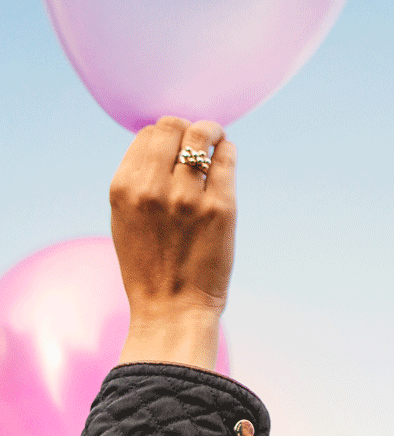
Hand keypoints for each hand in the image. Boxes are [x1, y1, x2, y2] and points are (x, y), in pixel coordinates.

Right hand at [111, 117, 236, 369]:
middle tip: (198, 140)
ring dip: (212, 132)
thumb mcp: (125, 218)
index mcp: (124, 189)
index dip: (164, 135)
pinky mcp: (221, 207)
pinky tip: (226, 155)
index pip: (147, 134)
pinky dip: (228, 150)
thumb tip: (161, 141)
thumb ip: (138, 180)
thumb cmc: (150, 264)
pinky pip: (227, 158)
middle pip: (173, 127)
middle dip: (188, 129)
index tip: (175, 146)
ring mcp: (188, 197)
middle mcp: (152, 188)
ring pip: (202, 135)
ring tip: (216, 139)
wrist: (172, 308)